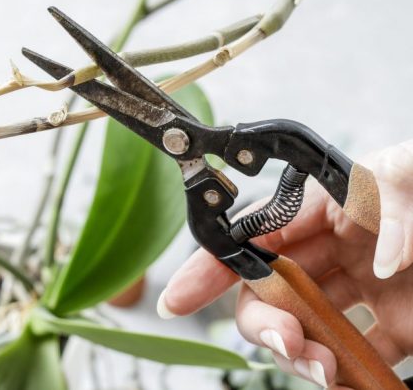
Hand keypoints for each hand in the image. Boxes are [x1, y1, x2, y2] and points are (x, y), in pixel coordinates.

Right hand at [157, 141, 412, 387]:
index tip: (179, 298)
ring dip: (300, 356)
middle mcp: (336, 252)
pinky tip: (350, 382)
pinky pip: (354, 360)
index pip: (254, 235)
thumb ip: (392, 199)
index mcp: (328, 208)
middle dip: (262, 323)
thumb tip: (380, 259)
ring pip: (303, 330)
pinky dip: (345, 378)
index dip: (211, 264)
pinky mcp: (394, 331)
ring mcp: (362, 294)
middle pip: (268, 292)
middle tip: (288, 346)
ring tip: (323, 370)